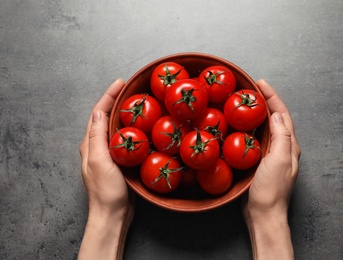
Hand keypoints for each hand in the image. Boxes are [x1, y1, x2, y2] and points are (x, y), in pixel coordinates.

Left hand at [79, 79, 133, 259]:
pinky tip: (142, 127)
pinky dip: (132, 129)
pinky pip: (125, 139)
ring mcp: (108, 154)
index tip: (121, 82)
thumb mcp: (99, 160)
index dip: (108, 96)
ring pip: (116, 127)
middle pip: (106, 117)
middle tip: (131, 88)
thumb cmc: (106, 191)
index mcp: (90, 144)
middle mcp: (97, 146)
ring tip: (137, 102)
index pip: (98, 113)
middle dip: (116, 100)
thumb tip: (97, 111)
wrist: (113, 214)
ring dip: (124, 113)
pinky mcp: (119, 161)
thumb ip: (97, 136)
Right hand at [243, 79, 300, 259]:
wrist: (263, 213)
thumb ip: (282, 137)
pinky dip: (249, 128)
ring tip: (245, 101)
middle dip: (265, 101)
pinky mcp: (259, 161)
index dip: (273, 97)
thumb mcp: (279, 160)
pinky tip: (239, 125)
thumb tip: (277, 115)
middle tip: (251, 88)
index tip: (260, 83)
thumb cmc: (271, 189)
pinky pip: (255, 138)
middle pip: (275, 118)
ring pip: (264, 127)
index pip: (282, 114)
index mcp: (289, 145)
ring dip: (257, 112)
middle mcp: (282, 147)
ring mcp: (270, 154)